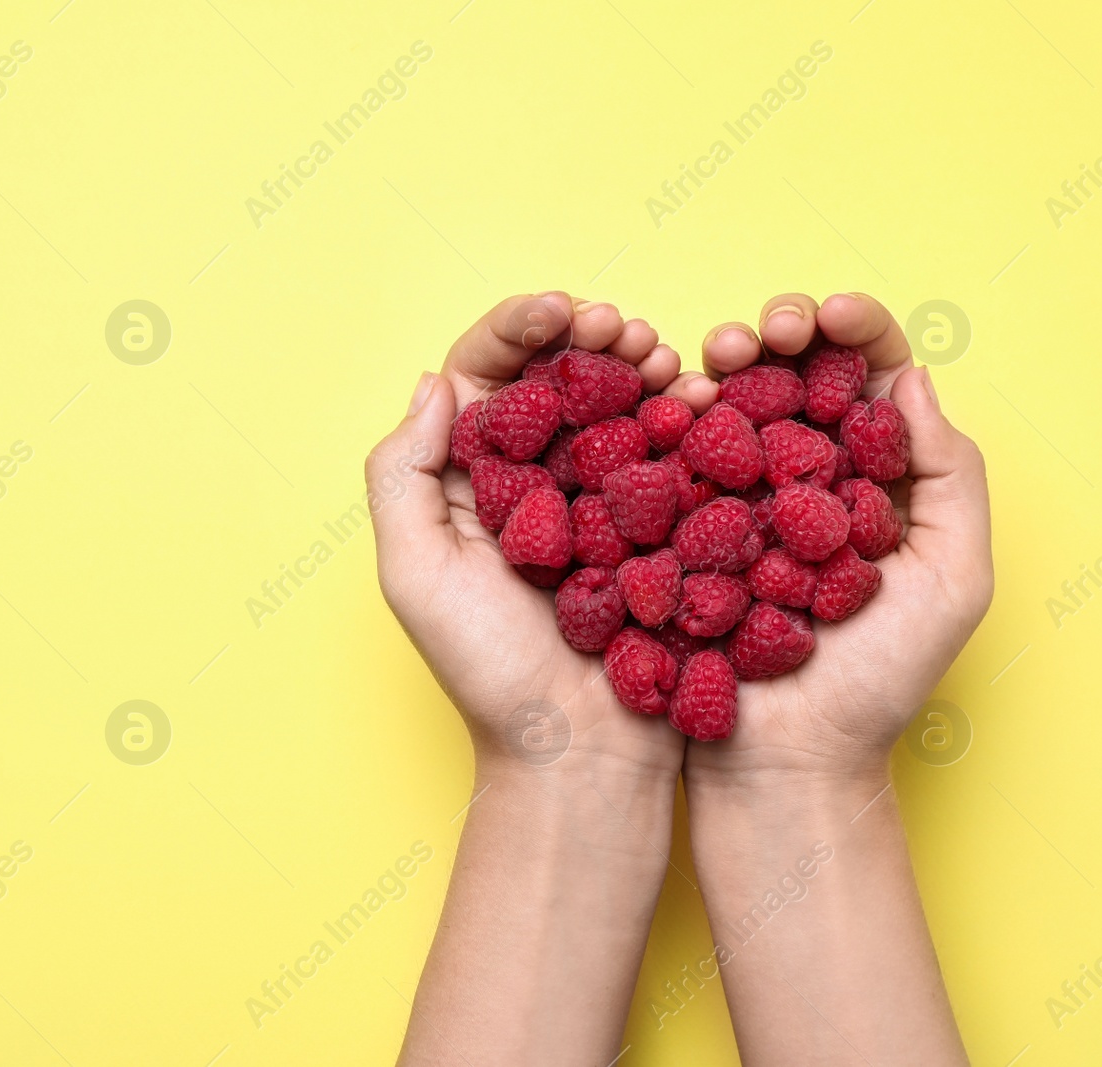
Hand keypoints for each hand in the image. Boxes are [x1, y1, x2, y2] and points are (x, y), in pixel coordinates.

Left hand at [364, 292, 686, 779]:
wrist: (582, 754)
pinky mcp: (657, 524)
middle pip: (556, 376)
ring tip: (662, 354)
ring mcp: (599, 499)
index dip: (519, 328)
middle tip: (625, 327)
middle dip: (589, 334)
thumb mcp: (415, 576)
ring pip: (616, 402)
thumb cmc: (489, 674)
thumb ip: (402, 474)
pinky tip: (700, 393)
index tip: (560, 310)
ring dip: (639, 362)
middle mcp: (530, 478)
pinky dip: (686, 412)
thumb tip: (432, 381)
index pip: (485, 375)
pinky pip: (670, 452)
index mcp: (466, 479)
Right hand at [670, 291, 993, 782]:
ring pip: (733, 404)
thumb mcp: (949, 582)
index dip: (854, 332)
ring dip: (724, 360)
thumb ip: (948, 481)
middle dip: (780, 332)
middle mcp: (806, 481)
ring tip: (716, 352)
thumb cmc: (874, 685)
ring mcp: (737, 503)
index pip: (872, 381)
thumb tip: (912, 382)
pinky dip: (674, 413)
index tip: (831, 318)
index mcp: (876, 482)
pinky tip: (674, 396)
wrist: (781, 761)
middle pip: (796, 378)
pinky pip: (676, 457)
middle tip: (765, 329)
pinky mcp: (678, 528)